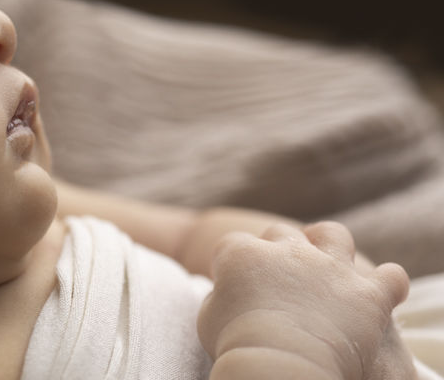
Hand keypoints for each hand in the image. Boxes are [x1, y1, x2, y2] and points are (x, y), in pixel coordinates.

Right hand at [198, 222, 413, 379]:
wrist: (280, 364)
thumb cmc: (237, 347)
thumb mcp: (208, 317)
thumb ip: (220, 296)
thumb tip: (230, 294)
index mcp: (243, 253)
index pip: (234, 244)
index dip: (234, 264)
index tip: (236, 285)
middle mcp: (288, 250)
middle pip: (282, 234)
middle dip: (280, 251)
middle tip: (282, 279)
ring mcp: (331, 267)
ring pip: (333, 235)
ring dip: (330, 246)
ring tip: (331, 267)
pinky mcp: (367, 293)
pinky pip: (390, 277)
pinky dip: (387, 284)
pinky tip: (378, 295)